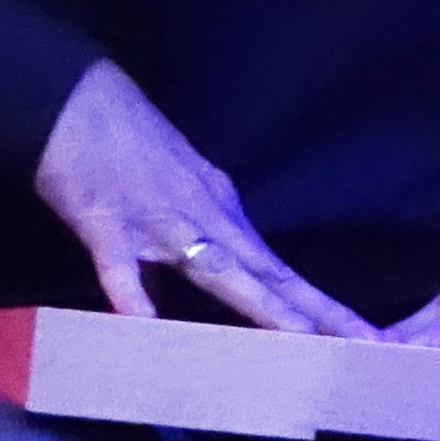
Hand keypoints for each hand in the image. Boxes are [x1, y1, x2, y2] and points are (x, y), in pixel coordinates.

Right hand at [33, 61, 364, 332]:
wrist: (76, 97)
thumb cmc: (124, 134)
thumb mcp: (180, 181)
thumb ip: (199, 224)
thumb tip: (214, 261)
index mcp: (220, 210)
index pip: (277, 268)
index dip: (319, 306)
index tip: (360, 338)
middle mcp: (202, 218)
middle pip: (267, 272)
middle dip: (315, 311)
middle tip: (363, 343)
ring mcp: (157, 222)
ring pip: (214, 268)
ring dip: (256, 301)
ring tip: (296, 335)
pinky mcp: (106, 223)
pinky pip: (121, 267)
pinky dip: (133, 295)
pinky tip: (144, 324)